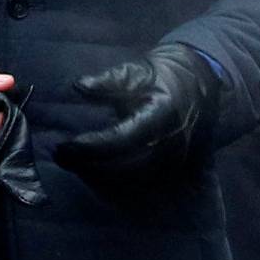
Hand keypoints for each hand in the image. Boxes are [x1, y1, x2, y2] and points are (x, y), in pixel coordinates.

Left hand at [58, 42, 220, 180]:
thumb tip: (78, 85)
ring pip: (132, 182)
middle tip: (61, 156)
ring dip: (99, 178)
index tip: (67, 145)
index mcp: (163, 114)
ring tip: (72, 164)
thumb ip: (107, 81)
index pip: (124, 138)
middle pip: (126, 167)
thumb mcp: (136, 71)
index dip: (94, 146)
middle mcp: (171, 143)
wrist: (199, 88)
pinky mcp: (173, 174)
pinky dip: (114, 184)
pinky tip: (91, 174)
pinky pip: (140, 187)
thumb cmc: (161, 77)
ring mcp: (175, 162)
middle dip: (90, 165)